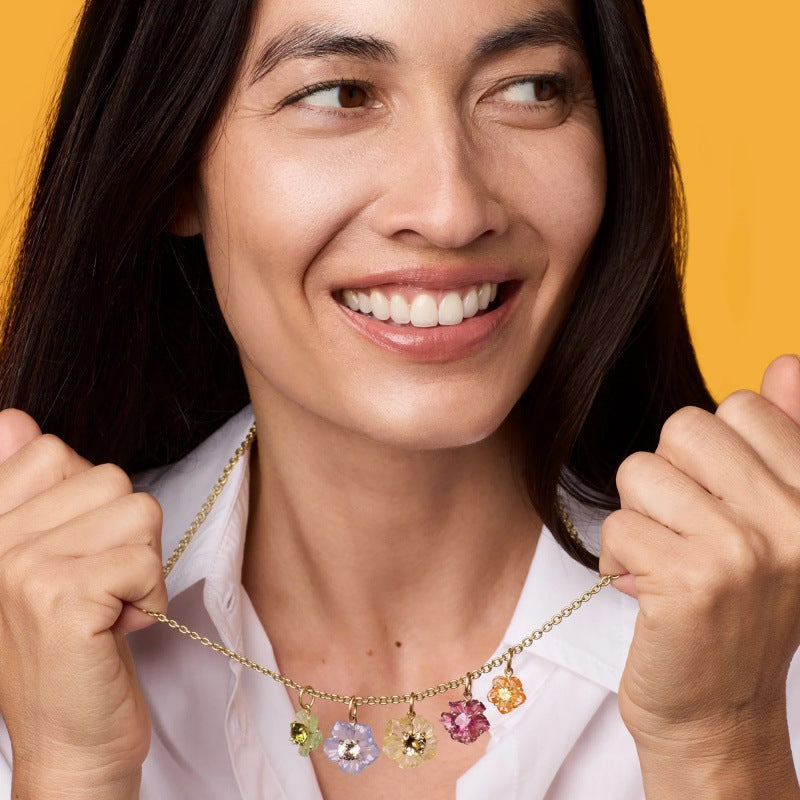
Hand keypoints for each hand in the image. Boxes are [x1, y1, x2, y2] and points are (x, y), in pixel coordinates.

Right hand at [0, 408, 165, 792]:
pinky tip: (119, 629)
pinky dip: (149, 597)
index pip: (54, 450)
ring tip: (109, 606)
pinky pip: (143, 560)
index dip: (91, 502)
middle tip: (99, 588)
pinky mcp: (61, 600)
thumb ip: (31, 490)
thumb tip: (15, 419)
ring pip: (136, 512)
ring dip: (141, 565)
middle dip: (125, 536)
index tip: (78, 553)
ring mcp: (20, 569)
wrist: (70, 743)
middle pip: (109, 478)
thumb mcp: (47, 563)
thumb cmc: (72, 649)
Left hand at [599, 353, 799, 759]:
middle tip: (684, 531)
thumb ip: (785, 439)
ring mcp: (747, 553)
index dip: (709, 452)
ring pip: (640, 471)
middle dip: (667, 477)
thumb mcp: (775, 521)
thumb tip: (784, 361)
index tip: (717, 502)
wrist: (717, 712)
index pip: (742, 405)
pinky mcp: (693, 584)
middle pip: (683, 427)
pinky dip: (617, 558)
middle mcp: (797, 521)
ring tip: (664, 560)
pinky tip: (646, 592)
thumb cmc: (737, 607)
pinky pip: (619, 526)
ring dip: (638, 518)